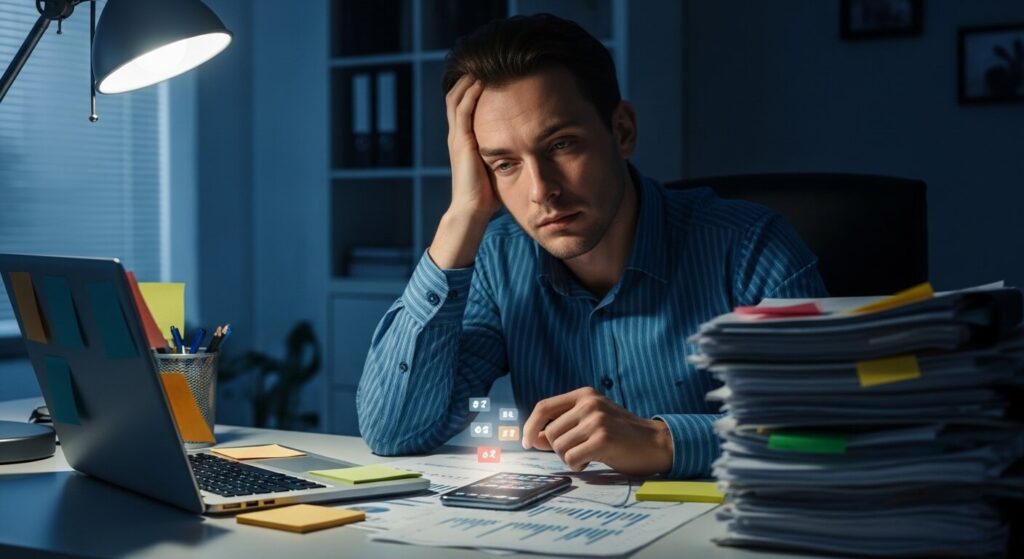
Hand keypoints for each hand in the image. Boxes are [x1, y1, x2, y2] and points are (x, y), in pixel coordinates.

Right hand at [427, 75, 500, 268]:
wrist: (473, 210)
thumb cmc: (487, 195)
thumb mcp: (496, 167)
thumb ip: (503, 153)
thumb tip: (523, 147)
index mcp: (464, 140)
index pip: (463, 105)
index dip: (473, 87)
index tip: (491, 74)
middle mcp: (458, 135)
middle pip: (456, 95)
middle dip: (469, 77)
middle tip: (486, 62)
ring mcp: (458, 137)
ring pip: (457, 98)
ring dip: (470, 80)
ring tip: (484, 64)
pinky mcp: (462, 142)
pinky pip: (463, 110)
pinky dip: (471, 93)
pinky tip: (482, 81)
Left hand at [521, 387, 673, 475]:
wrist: (656, 443)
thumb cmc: (621, 435)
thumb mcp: (593, 419)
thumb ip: (566, 424)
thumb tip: (532, 438)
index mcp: (584, 395)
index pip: (543, 407)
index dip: (530, 426)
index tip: (527, 442)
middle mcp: (588, 403)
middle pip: (549, 433)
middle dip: (557, 449)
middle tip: (577, 453)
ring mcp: (596, 420)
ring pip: (559, 447)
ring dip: (569, 458)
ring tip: (588, 455)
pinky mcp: (602, 439)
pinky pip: (571, 459)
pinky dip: (578, 465)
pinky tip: (592, 461)